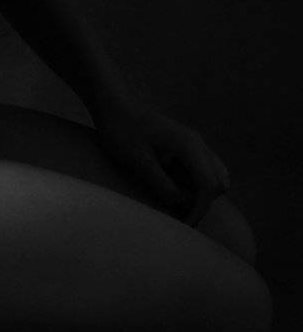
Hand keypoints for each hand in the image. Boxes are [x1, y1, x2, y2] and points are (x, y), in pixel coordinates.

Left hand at [93, 95, 231, 226]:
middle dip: (203, 203)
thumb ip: (162, 184)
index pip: (209, 185)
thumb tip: (182, 205)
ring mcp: (193, 143)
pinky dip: (195, 185)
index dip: (199, 209)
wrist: (113, 106)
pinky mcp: (185, 146)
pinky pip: (201, 170)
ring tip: (178, 207)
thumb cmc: (122, 131)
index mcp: (189, 145)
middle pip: (218, 182)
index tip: (184, 225)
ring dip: (201, 194)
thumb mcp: (139, 162)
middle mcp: (197, 143)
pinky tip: (174, 191)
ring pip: (214, 176)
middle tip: (181, 218)